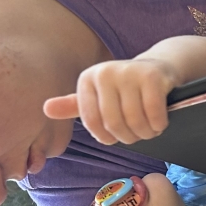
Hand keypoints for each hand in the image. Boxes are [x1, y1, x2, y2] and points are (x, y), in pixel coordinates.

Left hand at [43, 58, 176, 144]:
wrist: (159, 68)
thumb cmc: (125, 89)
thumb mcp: (97, 96)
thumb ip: (73, 106)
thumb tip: (45, 109)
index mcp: (87, 79)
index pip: (92, 122)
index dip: (106, 137)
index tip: (116, 136)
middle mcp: (105, 72)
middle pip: (113, 123)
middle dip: (128, 137)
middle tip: (137, 135)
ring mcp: (129, 72)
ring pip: (135, 121)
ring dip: (145, 133)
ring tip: (149, 130)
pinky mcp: (152, 76)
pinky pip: (153, 113)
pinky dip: (158, 124)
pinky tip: (160, 122)